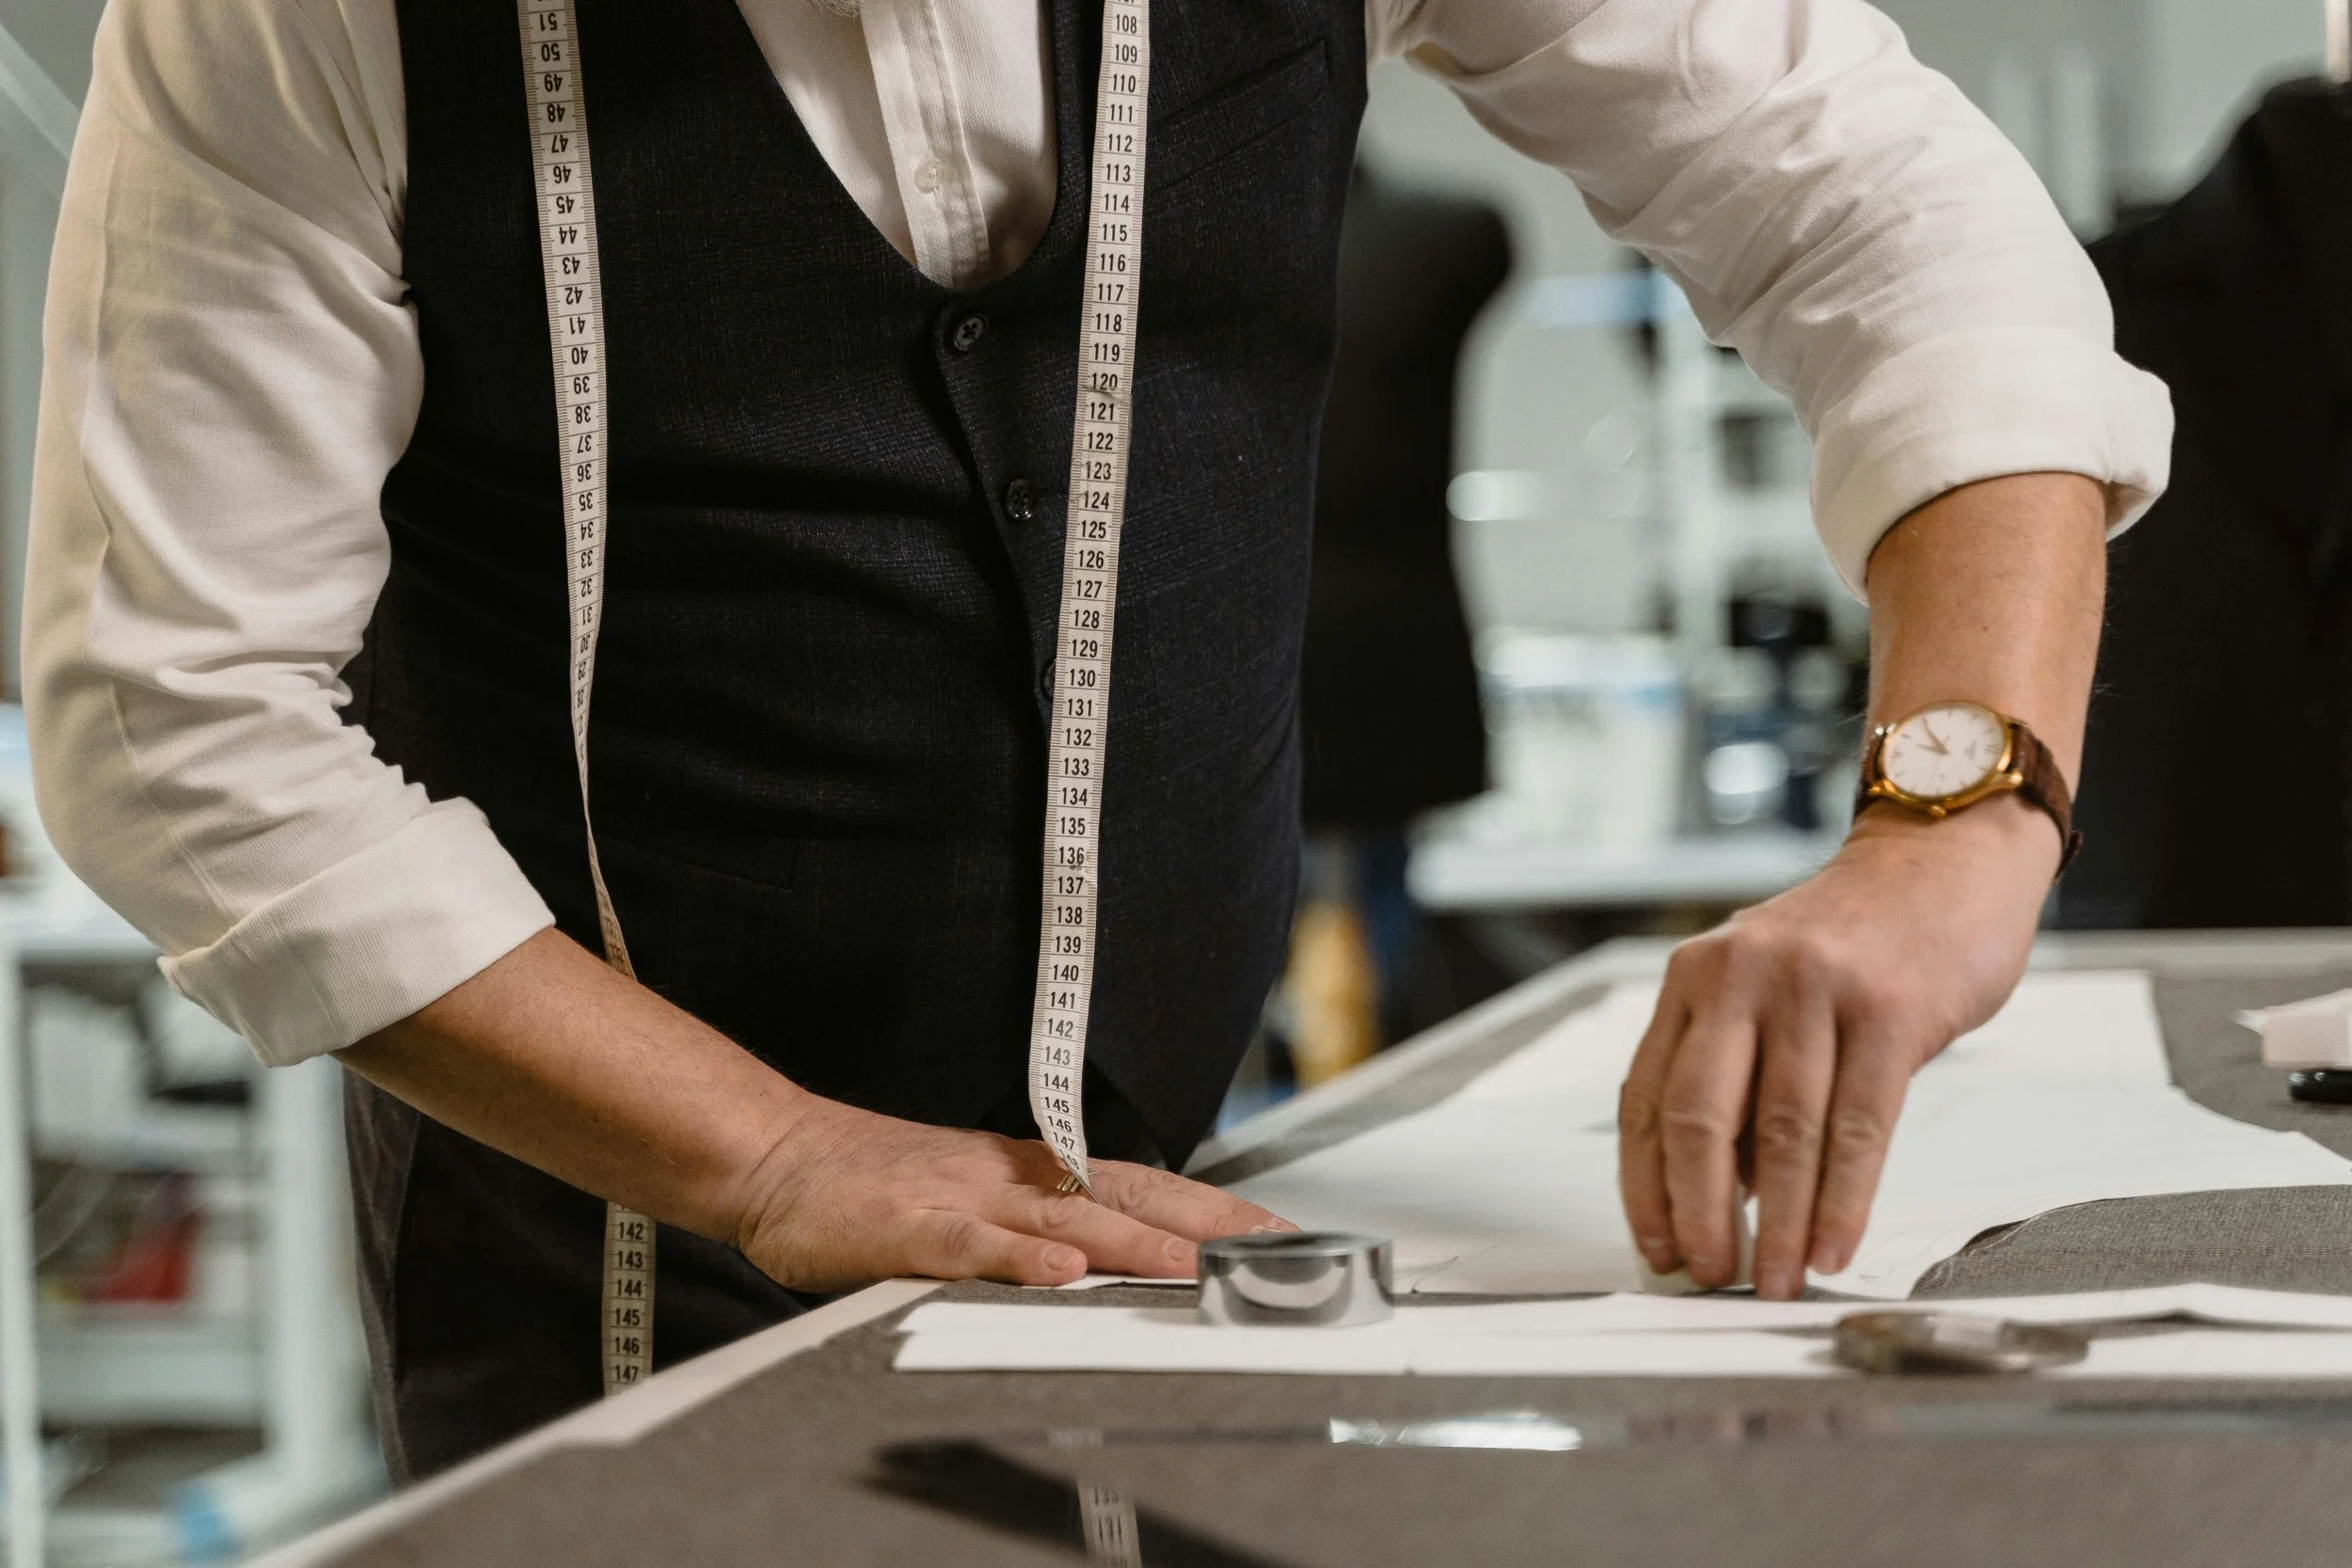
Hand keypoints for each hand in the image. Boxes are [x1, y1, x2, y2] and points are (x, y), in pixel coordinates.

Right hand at [731, 1097, 1293, 1292]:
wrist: (776, 1157)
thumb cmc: (873, 1185)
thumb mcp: (972, 1200)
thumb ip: (1038, 1224)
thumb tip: (1112, 1255)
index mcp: (1032, 1174)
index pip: (1143, 1185)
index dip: (1212, 1207)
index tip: (1277, 1232)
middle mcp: (1011, 1180)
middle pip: (1126, 1196)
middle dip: (1203, 1222)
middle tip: (1271, 1248)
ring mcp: (961, 1201)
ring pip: (1062, 1222)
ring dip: (1131, 1244)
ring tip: (1192, 1268)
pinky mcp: (907, 1230)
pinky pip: (969, 1247)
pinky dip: (1016, 1262)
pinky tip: (1060, 1277)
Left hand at [1616, 794, 2058, 1298]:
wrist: (1943, 858)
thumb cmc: (1855, 939)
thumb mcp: (1766, 987)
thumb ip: (1736, 1075)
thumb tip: (1720, 1194)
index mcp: (1695, 977)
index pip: (1647, 1098)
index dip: (1646, 1185)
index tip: (1656, 1246)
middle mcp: (1742, 976)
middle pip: (1699, 1119)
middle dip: (1700, 1213)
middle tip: (1709, 1274)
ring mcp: (1815, 989)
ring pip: (1782, 1134)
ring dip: (1781, 1225)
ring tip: (1778, 1280)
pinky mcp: (1889, 1011)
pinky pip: (1858, 1129)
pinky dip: (1844, 1201)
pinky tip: (1835, 1245)